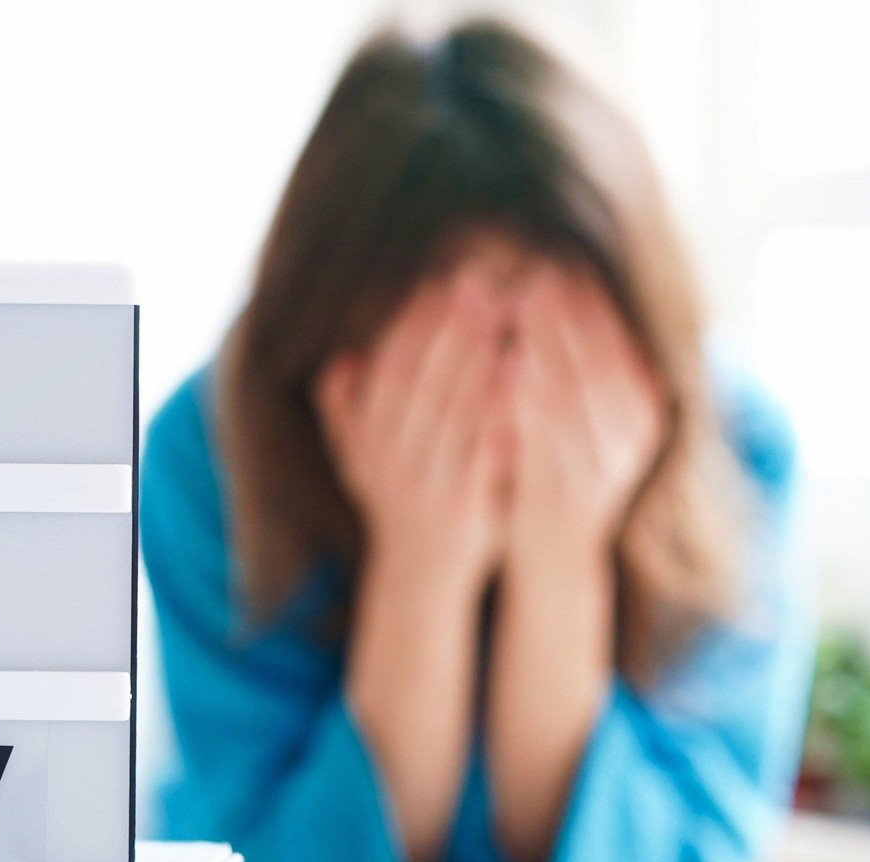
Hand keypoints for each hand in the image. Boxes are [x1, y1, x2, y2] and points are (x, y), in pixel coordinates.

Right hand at [313, 268, 512, 589]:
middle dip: (452, 327)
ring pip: (456, 408)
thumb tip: (343, 355)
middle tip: (481, 281)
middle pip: (424, 380)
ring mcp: (429, 482)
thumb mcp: (356, 454)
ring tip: (508, 312)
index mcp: (366, 438)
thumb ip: (343, 406)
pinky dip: (504, 408)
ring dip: (481, 356)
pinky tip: (526, 373)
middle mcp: (392, 458)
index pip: (389, 368)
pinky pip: (487, 447)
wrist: (421, 571)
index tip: (441, 281)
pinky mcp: (466, 503)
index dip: (414, 322)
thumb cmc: (393, 496)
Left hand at [508, 265, 664, 564]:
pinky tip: (500, 369)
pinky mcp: (564, 494)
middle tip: (534, 277)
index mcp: (640, 414)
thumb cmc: (558, 464)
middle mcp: (629, 441)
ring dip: (546, 353)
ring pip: (574, 400)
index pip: (620, 349)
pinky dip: (524, 403)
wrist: (554, 553)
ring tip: (516, 309)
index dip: (591, 307)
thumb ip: (582, 359)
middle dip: (564, 322)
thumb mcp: (582, 411)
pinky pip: (545, 439)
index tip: (562, 265)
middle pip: (597, 368)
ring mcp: (600, 470)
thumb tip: (566, 279)